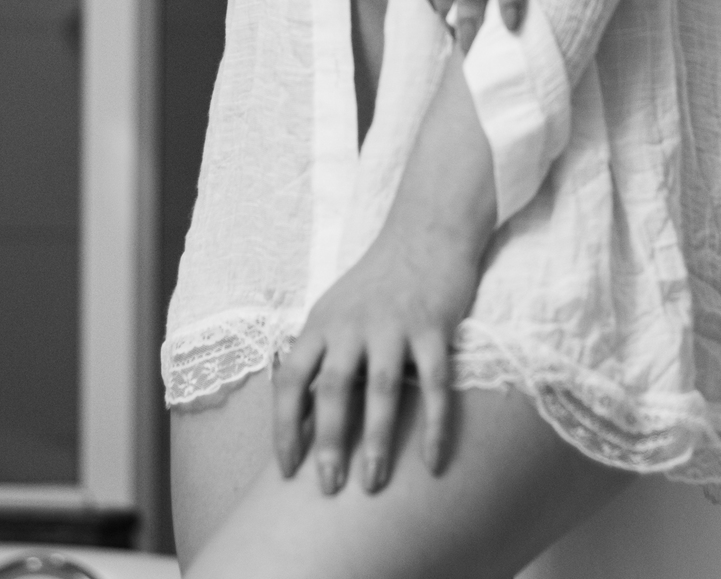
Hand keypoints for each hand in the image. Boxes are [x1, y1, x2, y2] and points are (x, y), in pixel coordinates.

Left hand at [271, 50, 494, 494]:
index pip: (291, 379)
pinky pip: (435, 384)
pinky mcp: (433, 327)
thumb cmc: (377, 281)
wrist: (426, 230)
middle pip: (332, 389)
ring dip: (375, 440)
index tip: (287, 471)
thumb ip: (318, 355)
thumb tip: (297, 416)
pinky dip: (435, 425)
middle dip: (327, 442)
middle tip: (327, 489)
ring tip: (372, 484)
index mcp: (321, 323)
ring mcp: (394, 325)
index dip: (285, 426)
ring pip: (380, 390)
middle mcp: (352, 324)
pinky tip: (433, 462)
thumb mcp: (334, 310)